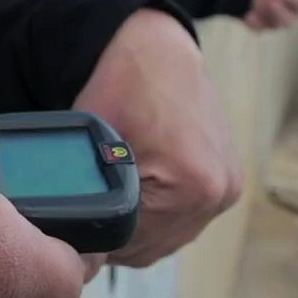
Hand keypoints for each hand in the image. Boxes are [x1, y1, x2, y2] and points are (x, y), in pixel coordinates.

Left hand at [73, 10, 242, 267]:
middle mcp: (218, 191)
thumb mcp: (94, 139)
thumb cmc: (125, 83)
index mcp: (190, 182)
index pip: (130, 242)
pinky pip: (187, 222)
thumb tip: (68, 236)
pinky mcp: (229, 185)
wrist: (159, 49)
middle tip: (87, 220)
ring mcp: (228, 190)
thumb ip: (84, 192)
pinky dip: (160, 219)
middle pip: (153, 247)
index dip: (97, 241)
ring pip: (170, 240)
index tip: (76, 232)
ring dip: (140, 232)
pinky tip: (137, 201)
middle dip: (117, 239)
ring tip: (110, 207)